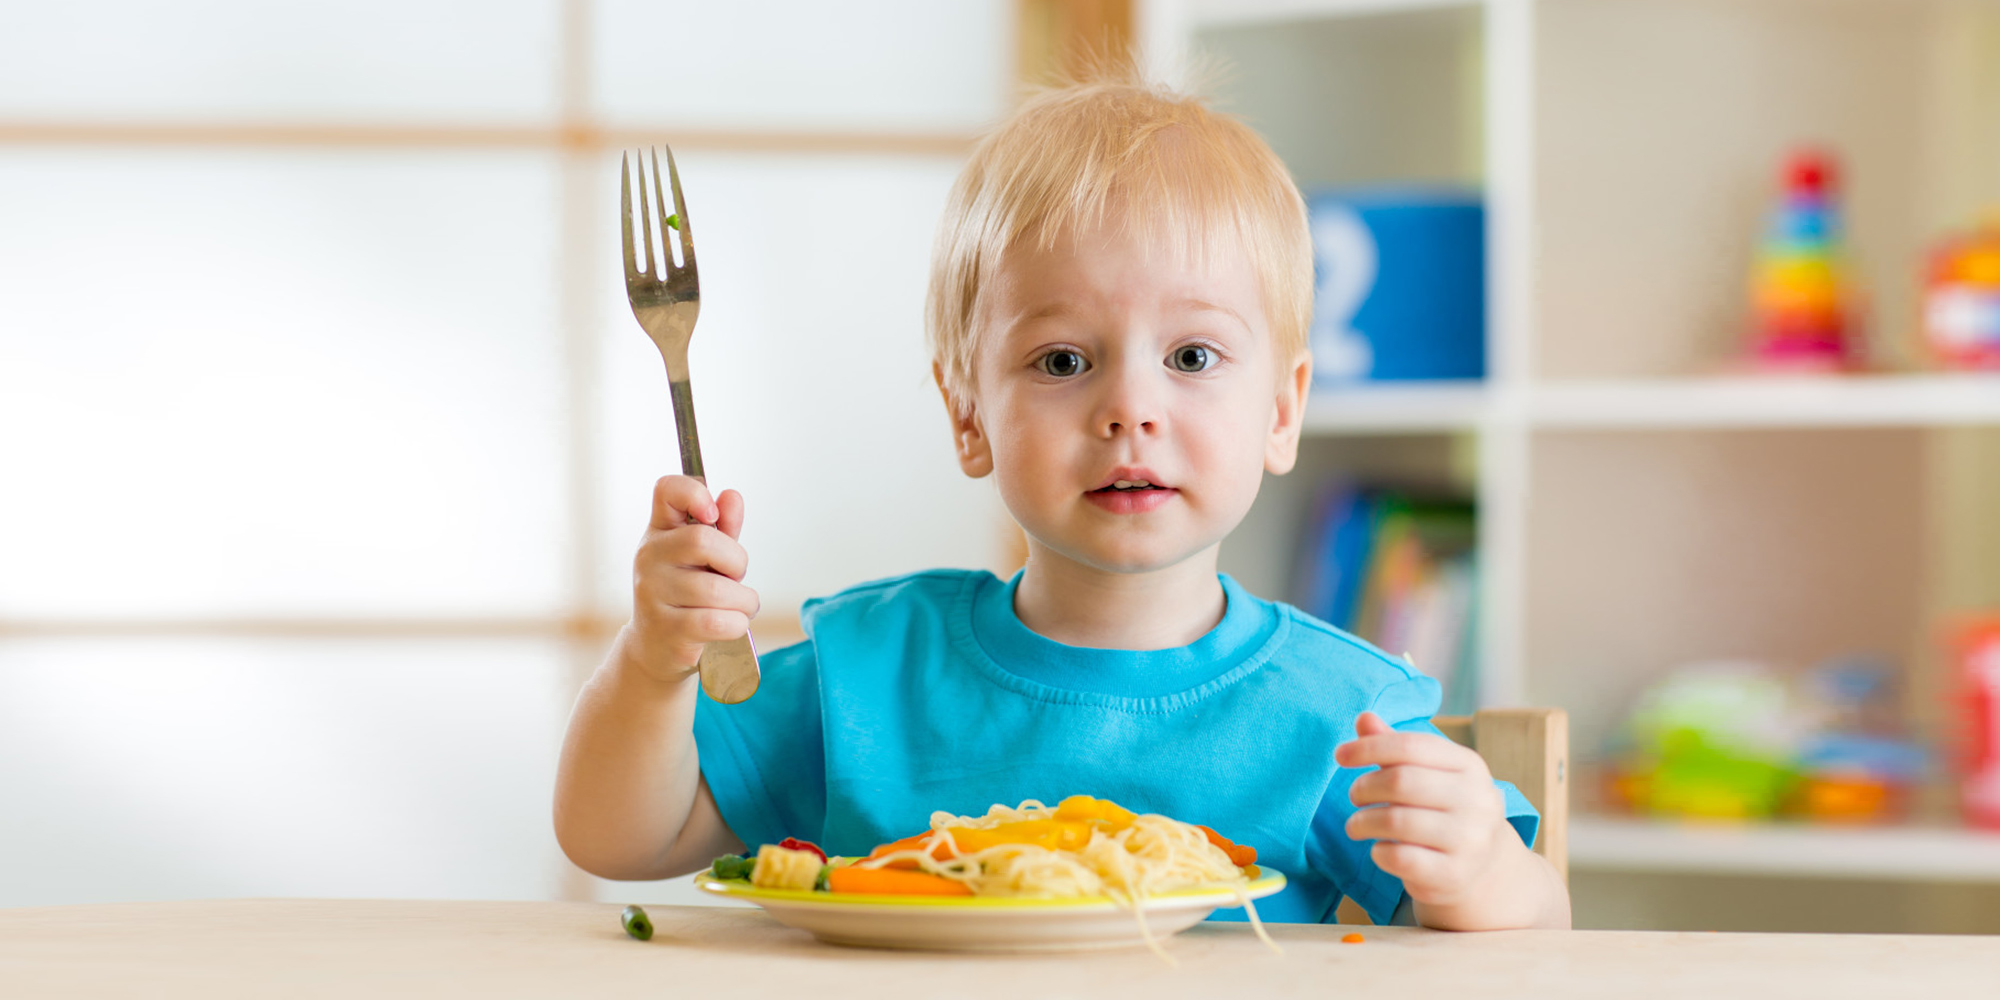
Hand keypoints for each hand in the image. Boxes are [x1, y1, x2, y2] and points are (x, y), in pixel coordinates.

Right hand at [626, 475, 759, 683]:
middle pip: (703, 540)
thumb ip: (723, 527)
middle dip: (736, 561)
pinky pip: (719, 622)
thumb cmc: (688, 594)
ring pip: (718, 589)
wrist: (657, 647)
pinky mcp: (667, 629)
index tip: (712, 515)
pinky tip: (733, 624)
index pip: (667, 490)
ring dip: (744, 601)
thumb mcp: (706, 557)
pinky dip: (738, 624)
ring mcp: (653, 593)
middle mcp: (649, 557)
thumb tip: (731, 496)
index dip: (695, 493)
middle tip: (734, 577)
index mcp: (660, 530)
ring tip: (739, 606)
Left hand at [1336, 711, 1512, 910]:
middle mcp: (1477, 800)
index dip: (1369, 748)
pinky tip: (1379, 849)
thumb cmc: (1441, 808)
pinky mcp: (1455, 874)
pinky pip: (1400, 858)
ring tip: (1356, 825)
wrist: (1480, 867)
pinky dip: (1379, 852)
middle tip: (1354, 796)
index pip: (1410, 746)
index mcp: (1469, 766)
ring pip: (1397, 821)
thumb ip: (1394, 746)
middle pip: (1401, 781)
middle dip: (1365, 787)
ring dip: (1363, 822)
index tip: (1340, 756)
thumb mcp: (1426, 773)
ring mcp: (1470, 840)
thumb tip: (1364, 718)